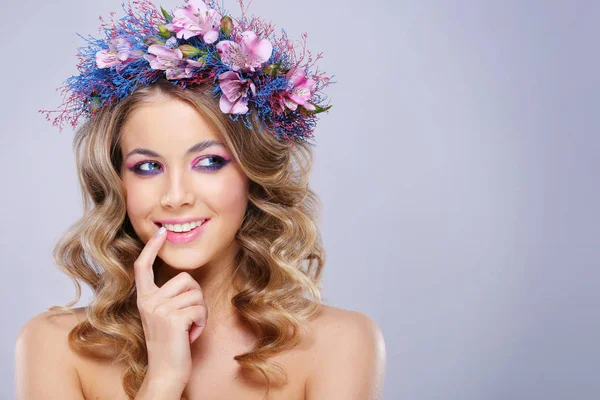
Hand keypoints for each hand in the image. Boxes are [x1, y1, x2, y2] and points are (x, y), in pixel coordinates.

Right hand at [133, 226, 207, 387]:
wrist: (166, 372)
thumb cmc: (170, 344)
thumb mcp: (163, 316)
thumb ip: (168, 297)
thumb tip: (186, 280)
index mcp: (144, 298)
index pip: (144, 267)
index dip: (152, 248)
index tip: (161, 233)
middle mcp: (148, 301)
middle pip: (186, 279)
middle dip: (195, 297)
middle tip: (188, 318)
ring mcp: (159, 310)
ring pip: (196, 294)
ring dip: (200, 312)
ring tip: (188, 328)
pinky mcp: (173, 319)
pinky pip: (200, 309)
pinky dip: (202, 322)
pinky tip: (191, 335)